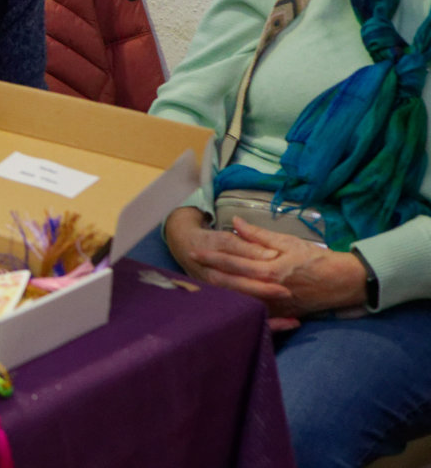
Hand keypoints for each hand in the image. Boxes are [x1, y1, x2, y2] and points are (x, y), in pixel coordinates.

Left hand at [163, 208, 362, 328]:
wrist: (344, 282)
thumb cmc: (317, 259)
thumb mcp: (289, 242)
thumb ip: (260, 235)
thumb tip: (236, 222)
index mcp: (270, 270)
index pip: (234, 263)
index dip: (213, 257)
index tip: (195, 251)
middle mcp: (270, 290)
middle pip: (231, 284)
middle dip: (210, 274)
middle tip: (192, 266)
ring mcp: (275, 304)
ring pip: (241, 299)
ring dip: (221, 291)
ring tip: (202, 282)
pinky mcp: (282, 313)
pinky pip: (257, 311)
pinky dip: (240, 306)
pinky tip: (226, 301)